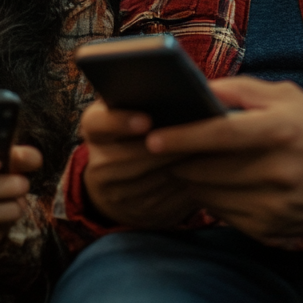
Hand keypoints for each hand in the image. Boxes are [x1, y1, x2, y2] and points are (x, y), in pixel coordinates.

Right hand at [79, 99, 200, 227]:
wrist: (121, 183)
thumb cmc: (136, 133)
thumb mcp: (130, 113)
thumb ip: (144, 99)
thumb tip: (178, 88)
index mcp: (95, 129)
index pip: (98, 123)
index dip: (120, 122)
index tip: (147, 120)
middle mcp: (98, 163)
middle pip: (131, 157)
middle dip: (167, 147)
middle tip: (199, 134)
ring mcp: (116, 193)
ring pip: (152, 180)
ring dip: (180, 167)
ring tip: (207, 151)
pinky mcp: (139, 213)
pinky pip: (166, 201)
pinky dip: (186, 186)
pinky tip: (205, 173)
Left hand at [143, 77, 302, 238]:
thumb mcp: (284, 95)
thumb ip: (237, 89)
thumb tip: (193, 89)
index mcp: (280, 130)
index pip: (220, 136)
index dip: (182, 137)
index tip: (151, 138)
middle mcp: (279, 171)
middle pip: (208, 170)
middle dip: (178, 160)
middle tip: (161, 149)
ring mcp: (276, 205)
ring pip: (210, 196)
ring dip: (192, 180)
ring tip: (186, 164)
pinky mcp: (273, 230)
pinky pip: (225, 215)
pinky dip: (213, 199)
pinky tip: (217, 183)